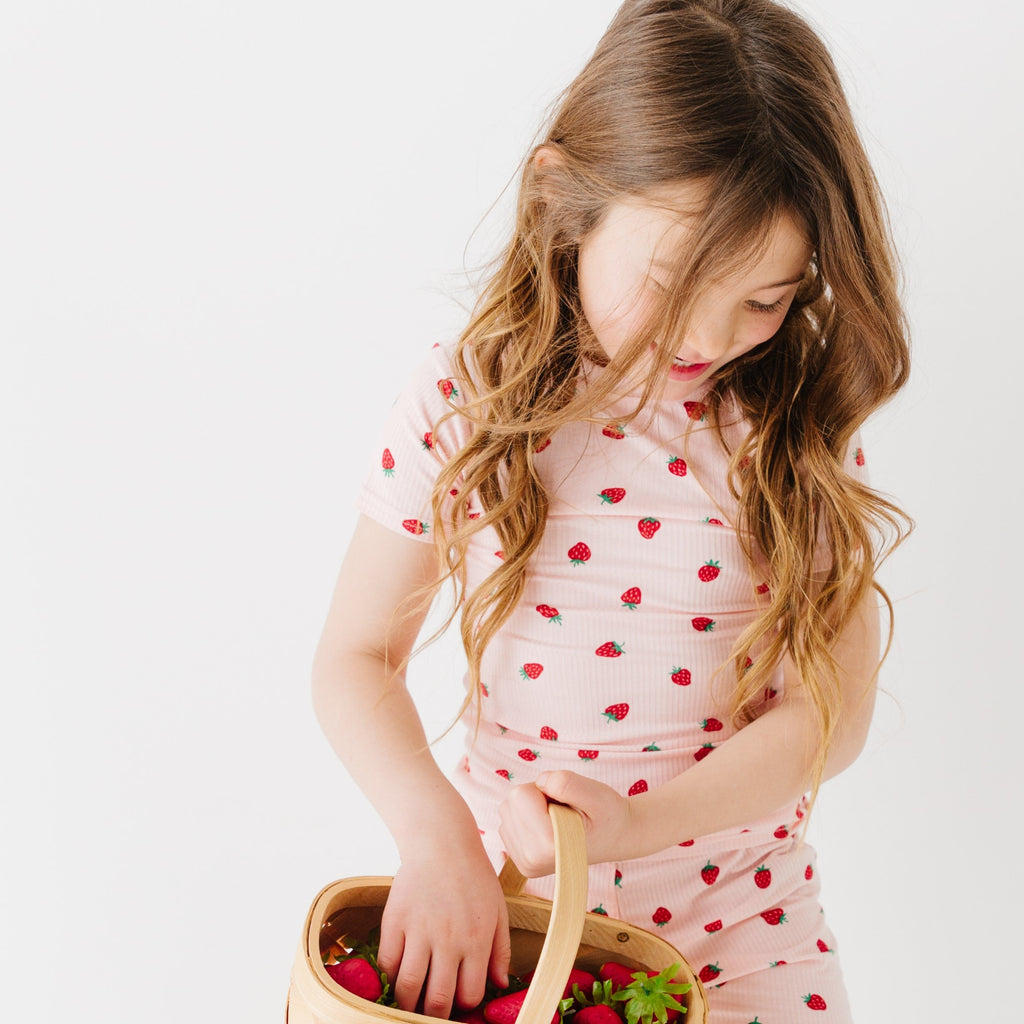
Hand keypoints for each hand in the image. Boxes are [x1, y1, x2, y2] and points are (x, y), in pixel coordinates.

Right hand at [376, 837, 511, 1019]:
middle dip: (434, 1013)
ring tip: (411, 1000)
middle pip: (437, 1000)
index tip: (457, 1000)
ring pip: (407, 987)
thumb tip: (498, 985)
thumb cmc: (474, 876)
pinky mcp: (395, 919)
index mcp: (477, 940)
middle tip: (431, 1009)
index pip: (468, 995)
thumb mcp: (498, 910)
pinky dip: (390, 974)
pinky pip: (388, 961)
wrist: (442, 842)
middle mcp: (448, 940)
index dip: (463, 1004)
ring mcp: (419, 930)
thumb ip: (501, 951)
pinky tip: (398, 970)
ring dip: (408, 1002)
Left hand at [497, 771, 637, 876]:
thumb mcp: (596, 793)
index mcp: (547, 846)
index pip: (521, 795)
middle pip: (512, 802)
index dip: (543, 788)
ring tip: (558, 817)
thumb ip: (567, 783)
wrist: (614, 837)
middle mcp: (530, 860)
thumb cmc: (607, 814)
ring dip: (531, 806)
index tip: (565, 801)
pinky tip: (549, 826)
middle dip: (535, 796)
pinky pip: (510, 822)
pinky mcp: (520, 861)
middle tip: (563, 809)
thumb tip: (541, 781)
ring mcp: (524, 863)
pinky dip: (527, 817)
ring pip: (508, 810)